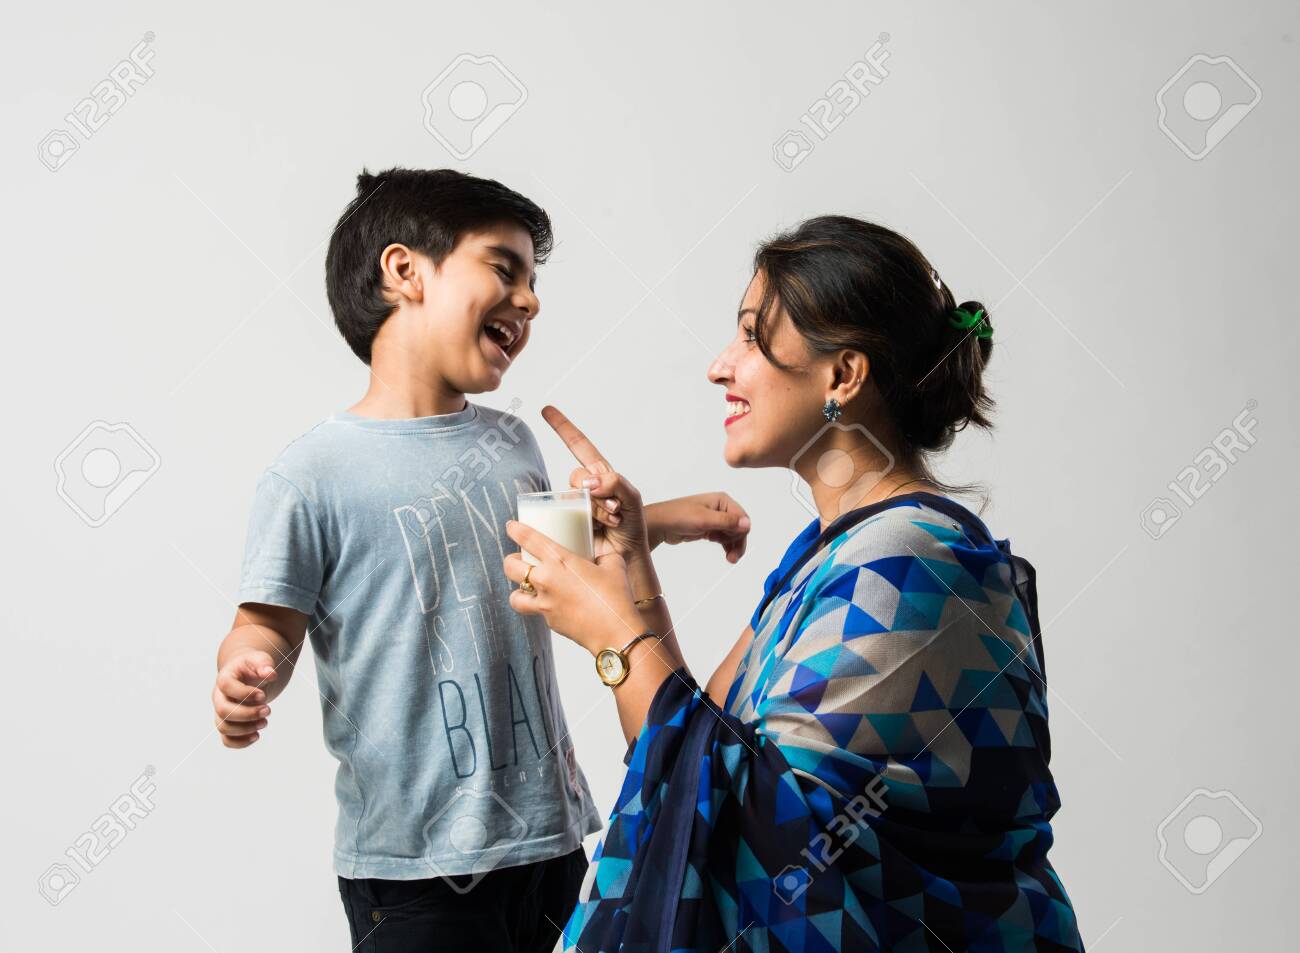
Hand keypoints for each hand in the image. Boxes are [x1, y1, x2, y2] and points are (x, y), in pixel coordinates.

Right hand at [212, 650, 276, 748]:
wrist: (244, 674)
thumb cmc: (251, 667)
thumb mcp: (259, 659)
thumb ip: (264, 663)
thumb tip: (271, 674)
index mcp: (225, 678)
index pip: (226, 686)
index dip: (244, 693)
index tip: (262, 695)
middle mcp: (219, 697)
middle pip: (223, 710)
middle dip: (247, 714)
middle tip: (268, 710)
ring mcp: (221, 712)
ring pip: (223, 727)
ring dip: (245, 729)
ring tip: (265, 722)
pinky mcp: (228, 724)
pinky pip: (226, 740)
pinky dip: (240, 742)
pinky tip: (256, 735)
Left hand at [503, 520, 644, 655]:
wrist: (615, 631)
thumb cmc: (615, 597)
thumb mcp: (613, 565)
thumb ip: (602, 557)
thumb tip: (600, 559)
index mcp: (560, 560)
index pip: (528, 539)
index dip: (515, 530)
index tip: (511, 527)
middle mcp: (546, 580)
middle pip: (511, 567)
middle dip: (510, 561)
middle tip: (518, 559)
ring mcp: (545, 603)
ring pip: (514, 596)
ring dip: (518, 589)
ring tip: (526, 587)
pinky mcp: (549, 621)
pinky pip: (535, 611)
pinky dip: (539, 606)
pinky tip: (551, 604)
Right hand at [542, 405, 648, 562]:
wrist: (627, 556)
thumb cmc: (633, 527)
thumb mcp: (632, 499)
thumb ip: (616, 483)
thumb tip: (591, 482)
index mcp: (601, 475)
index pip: (579, 445)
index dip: (562, 427)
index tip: (546, 410)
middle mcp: (585, 488)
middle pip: (577, 476)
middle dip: (598, 492)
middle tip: (616, 509)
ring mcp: (574, 505)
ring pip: (572, 496)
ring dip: (595, 509)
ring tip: (611, 522)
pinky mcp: (566, 523)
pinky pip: (562, 515)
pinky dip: (582, 520)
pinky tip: (595, 531)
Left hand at [646, 492, 750, 563]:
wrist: (659, 525)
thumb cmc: (678, 517)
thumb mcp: (704, 519)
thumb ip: (726, 521)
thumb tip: (747, 523)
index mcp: (721, 500)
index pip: (742, 517)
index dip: (741, 532)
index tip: (735, 546)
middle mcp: (720, 508)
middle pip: (739, 527)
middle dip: (738, 542)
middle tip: (733, 558)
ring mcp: (714, 518)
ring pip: (732, 534)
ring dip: (733, 546)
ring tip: (730, 558)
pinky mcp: (708, 528)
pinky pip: (723, 538)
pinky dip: (726, 546)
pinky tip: (726, 554)